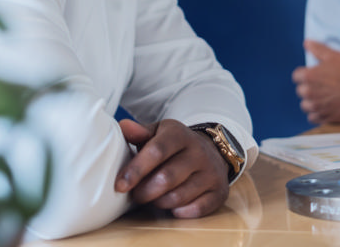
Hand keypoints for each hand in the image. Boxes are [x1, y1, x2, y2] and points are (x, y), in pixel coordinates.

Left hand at [115, 118, 229, 217]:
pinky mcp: (219, 192)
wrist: (211, 149)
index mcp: (179, 134)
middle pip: (166, 178)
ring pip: (179, 196)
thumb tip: (123, 127)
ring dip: (159, 202)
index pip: (156, 151)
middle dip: (145, 191)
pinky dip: (180, 212)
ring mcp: (211, 172)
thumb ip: (140, 132)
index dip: (136, 170)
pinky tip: (172, 206)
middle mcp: (198, 151)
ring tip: (152, 198)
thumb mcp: (159, 132)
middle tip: (135, 195)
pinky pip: (196, 210)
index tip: (120, 185)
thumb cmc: (175, 144)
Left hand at [291, 40, 339, 123]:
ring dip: (312, 102)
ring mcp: (316, 107)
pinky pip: (313, 117)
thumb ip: (318, 49)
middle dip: (309, 88)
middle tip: (322, 87)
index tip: (315, 76)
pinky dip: (318, 114)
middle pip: (301, 91)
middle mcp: (309, 92)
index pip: (297, 76)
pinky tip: (327, 108)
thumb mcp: (335, 56)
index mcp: (309, 76)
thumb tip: (306, 42)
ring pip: (305, 105)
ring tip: (324, 98)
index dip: (306, 75)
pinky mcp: (324, 118)